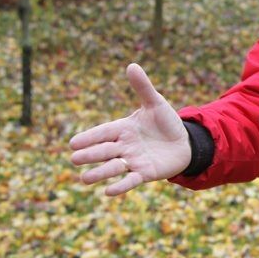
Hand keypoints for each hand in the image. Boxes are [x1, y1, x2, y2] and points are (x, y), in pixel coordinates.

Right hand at [69, 63, 191, 195]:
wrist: (185, 142)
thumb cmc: (166, 122)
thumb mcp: (156, 103)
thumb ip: (143, 88)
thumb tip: (132, 65)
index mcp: (123, 129)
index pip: (103, 133)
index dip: (89, 138)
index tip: (73, 143)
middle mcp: (124, 146)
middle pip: (104, 151)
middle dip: (90, 155)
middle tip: (74, 159)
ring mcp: (133, 161)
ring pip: (113, 167)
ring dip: (100, 173)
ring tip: (84, 179)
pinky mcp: (145, 173)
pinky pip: (130, 181)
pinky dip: (120, 186)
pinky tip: (108, 192)